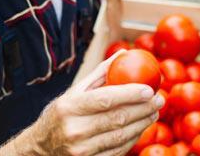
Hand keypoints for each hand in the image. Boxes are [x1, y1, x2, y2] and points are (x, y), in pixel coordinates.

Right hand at [9, 51, 164, 155]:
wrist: (41, 147)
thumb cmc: (62, 113)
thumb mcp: (74, 92)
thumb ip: (100, 73)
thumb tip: (124, 54)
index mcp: (70, 107)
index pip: (105, 99)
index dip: (130, 94)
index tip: (149, 89)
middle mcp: (75, 130)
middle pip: (118, 118)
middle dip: (144, 108)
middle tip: (159, 99)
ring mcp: (82, 150)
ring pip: (121, 136)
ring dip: (143, 124)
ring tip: (154, 112)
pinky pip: (118, 150)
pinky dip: (133, 138)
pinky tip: (142, 127)